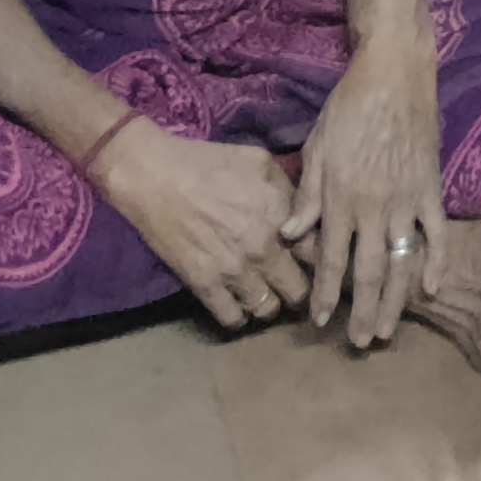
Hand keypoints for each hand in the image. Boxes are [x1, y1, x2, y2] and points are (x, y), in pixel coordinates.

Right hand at [99, 124, 315, 329]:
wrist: (156, 176)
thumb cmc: (209, 162)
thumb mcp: (260, 162)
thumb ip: (289, 191)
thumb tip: (305, 212)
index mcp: (281, 215)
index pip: (321, 252)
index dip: (325, 260)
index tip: (324, 265)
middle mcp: (264, 248)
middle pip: (299, 290)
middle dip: (301, 288)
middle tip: (296, 285)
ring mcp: (234, 271)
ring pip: (268, 310)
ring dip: (270, 304)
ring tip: (267, 295)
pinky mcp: (204, 285)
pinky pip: (232, 318)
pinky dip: (238, 316)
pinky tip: (238, 305)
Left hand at [281, 37, 447, 347]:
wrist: (393, 74)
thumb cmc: (347, 107)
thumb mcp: (317, 148)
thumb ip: (307, 197)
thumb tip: (288, 235)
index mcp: (341, 198)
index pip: (330, 259)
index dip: (324, 293)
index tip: (318, 322)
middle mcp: (373, 207)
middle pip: (368, 271)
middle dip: (362, 311)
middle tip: (360, 343)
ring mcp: (406, 199)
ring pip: (401, 261)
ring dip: (395, 300)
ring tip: (388, 330)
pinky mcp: (431, 187)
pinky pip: (436, 232)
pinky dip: (436, 261)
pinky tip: (432, 288)